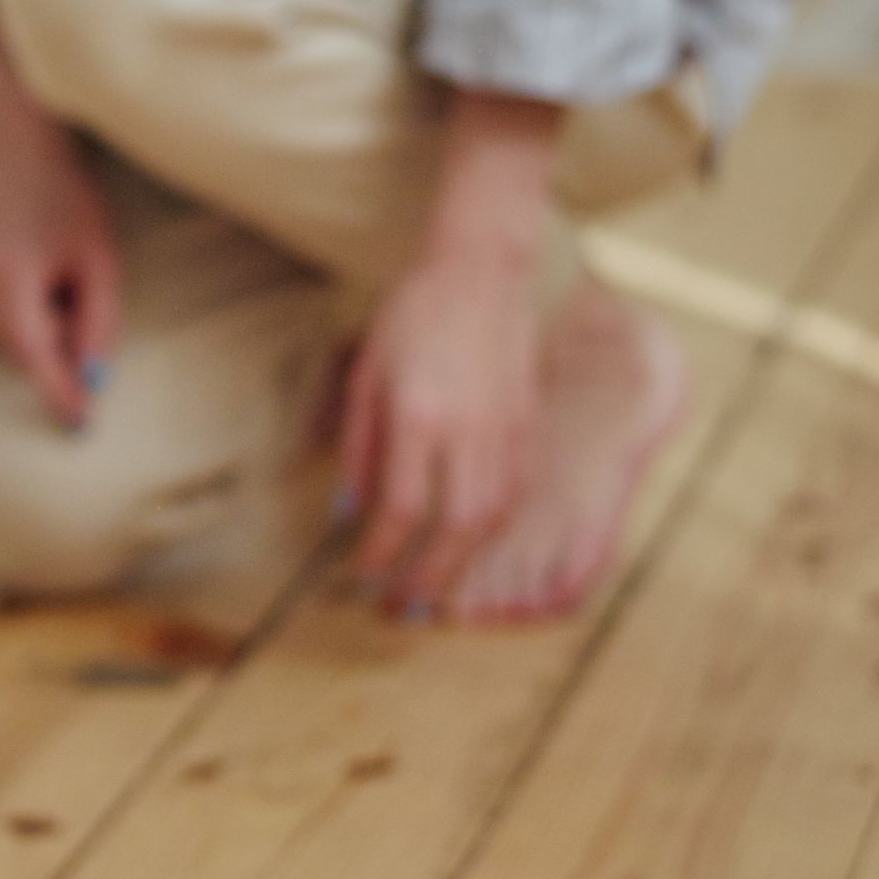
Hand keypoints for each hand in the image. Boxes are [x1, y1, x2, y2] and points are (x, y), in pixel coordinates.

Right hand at [0, 124, 124, 428]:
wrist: (20, 160)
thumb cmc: (69, 206)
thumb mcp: (101, 263)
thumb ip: (96, 325)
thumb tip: (89, 382)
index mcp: (8, 275)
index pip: (34, 355)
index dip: (59, 392)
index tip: (81, 425)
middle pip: (19, 351)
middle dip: (53, 344)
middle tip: (71, 297)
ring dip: (29, 331)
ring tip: (43, 283)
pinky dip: (2, 325)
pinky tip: (15, 287)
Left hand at [340, 229, 545, 618]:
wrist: (482, 270)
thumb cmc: (412, 314)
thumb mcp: (366, 373)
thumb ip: (358, 446)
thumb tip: (349, 511)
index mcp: (418, 414)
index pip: (400, 507)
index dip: (381, 552)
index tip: (362, 576)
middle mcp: (467, 429)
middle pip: (453, 528)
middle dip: (427, 576)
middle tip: (404, 608)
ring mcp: (505, 429)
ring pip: (491, 518)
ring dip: (464, 563)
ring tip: (436, 589)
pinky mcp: (529, 425)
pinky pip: (515, 494)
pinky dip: (492, 530)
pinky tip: (470, 544)